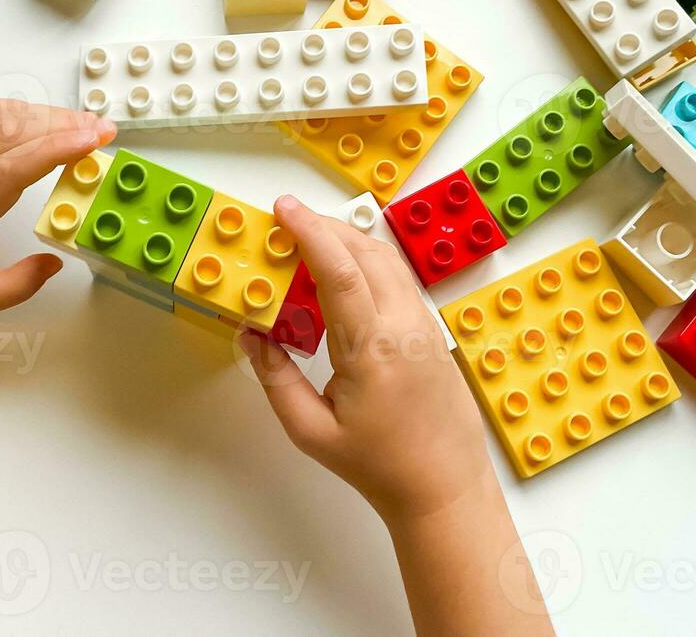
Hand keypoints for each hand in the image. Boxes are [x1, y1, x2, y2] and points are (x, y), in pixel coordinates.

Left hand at [0, 100, 115, 325]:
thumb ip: (13, 287)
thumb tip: (54, 262)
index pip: (10, 170)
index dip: (54, 149)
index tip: (92, 140)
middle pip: (6, 133)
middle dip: (59, 124)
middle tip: (101, 129)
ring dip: (38, 113)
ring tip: (76, 122)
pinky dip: (8, 110)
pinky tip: (33, 117)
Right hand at [238, 195, 492, 525]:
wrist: (444, 487)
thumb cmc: (381, 466)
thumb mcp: (311, 430)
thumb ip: (275, 378)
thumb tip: (251, 335)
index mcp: (372, 349)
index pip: (339, 271)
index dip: (310, 231)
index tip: (285, 208)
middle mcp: (403, 326)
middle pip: (363, 252)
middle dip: (323, 227)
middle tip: (285, 223)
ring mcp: (422, 324)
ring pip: (384, 259)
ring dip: (346, 242)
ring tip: (306, 245)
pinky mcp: (429, 329)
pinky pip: (396, 278)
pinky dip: (364, 263)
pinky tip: (338, 278)